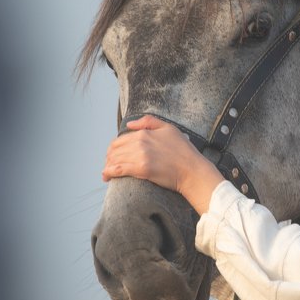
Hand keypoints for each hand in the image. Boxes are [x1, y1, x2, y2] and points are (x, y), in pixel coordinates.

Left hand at [101, 115, 223, 213]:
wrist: (193, 170)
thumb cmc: (184, 151)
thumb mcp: (169, 128)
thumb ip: (148, 122)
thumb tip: (129, 125)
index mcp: (144, 133)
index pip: (120, 140)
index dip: (113, 149)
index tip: (113, 156)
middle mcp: (140, 143)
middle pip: (114, 150)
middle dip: (109, 158)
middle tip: (109, 166)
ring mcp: (140, 156)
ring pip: (114, 159)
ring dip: (107, 166)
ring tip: (107, 174)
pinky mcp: (142, 169)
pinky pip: (118, 170)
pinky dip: (109, 173)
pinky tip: (106, 176)